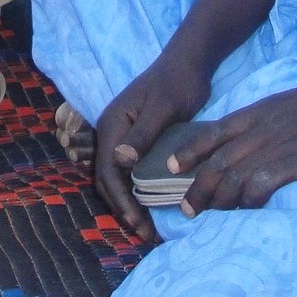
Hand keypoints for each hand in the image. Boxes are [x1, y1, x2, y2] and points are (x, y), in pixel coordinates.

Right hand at [94, 51, 212, 241]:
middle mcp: (112, 131)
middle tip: (145, 233)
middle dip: (123, 208)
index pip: (108, 170)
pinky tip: (149, 203)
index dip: (121, 200)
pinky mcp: (136, 138)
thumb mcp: (164, 108)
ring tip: (146, 226)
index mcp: (113, 124)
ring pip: (116, 176)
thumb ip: (143, 133)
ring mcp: (122, 135)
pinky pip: (128, 170)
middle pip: (108, 178)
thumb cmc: (178, 83)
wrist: (188, 63)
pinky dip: (135, 191)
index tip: (139, 223)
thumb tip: (120, 161)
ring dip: (127, 202)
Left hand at [166, 82, 296, 216]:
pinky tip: (247, 209)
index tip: (172, 166)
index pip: (216, 129)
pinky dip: (250, 197)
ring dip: (219, 197)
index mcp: (265, 109)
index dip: (191, 149)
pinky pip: (264, 180)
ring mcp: (284, 140)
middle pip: (220, 156)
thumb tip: (256, 140)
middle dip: (198, 184)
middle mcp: (268, 123)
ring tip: (208, 215)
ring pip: (236, 171)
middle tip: (187, 207)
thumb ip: (274, 120)